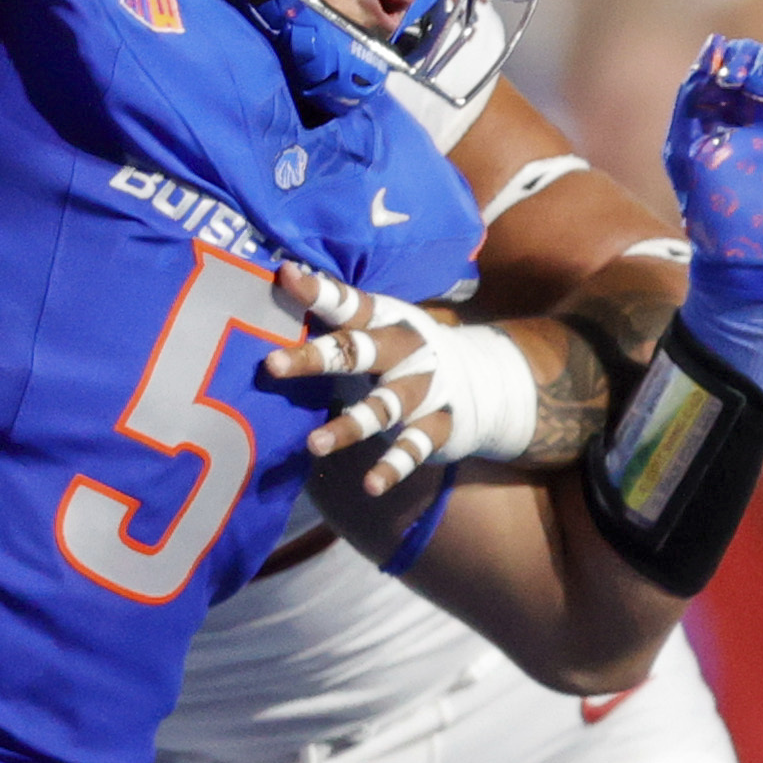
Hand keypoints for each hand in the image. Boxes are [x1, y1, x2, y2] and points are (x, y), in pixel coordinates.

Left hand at [265, 267, 544, 489]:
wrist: (489, 379)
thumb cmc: (409, 351)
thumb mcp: (382, 327)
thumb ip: (339, 315)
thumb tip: (282, 281)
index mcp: (388, 320)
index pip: (349, 303)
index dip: (318, 291)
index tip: (286, 277)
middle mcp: (407, 350)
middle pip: (359, 351)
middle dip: (317, 358)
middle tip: (273, 365)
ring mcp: (426, 389)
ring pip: (382, 407)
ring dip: (348, 426)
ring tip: (313, 445)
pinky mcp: (440, 425)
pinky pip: (414, 448)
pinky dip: (394, 467)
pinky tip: (372, 485)